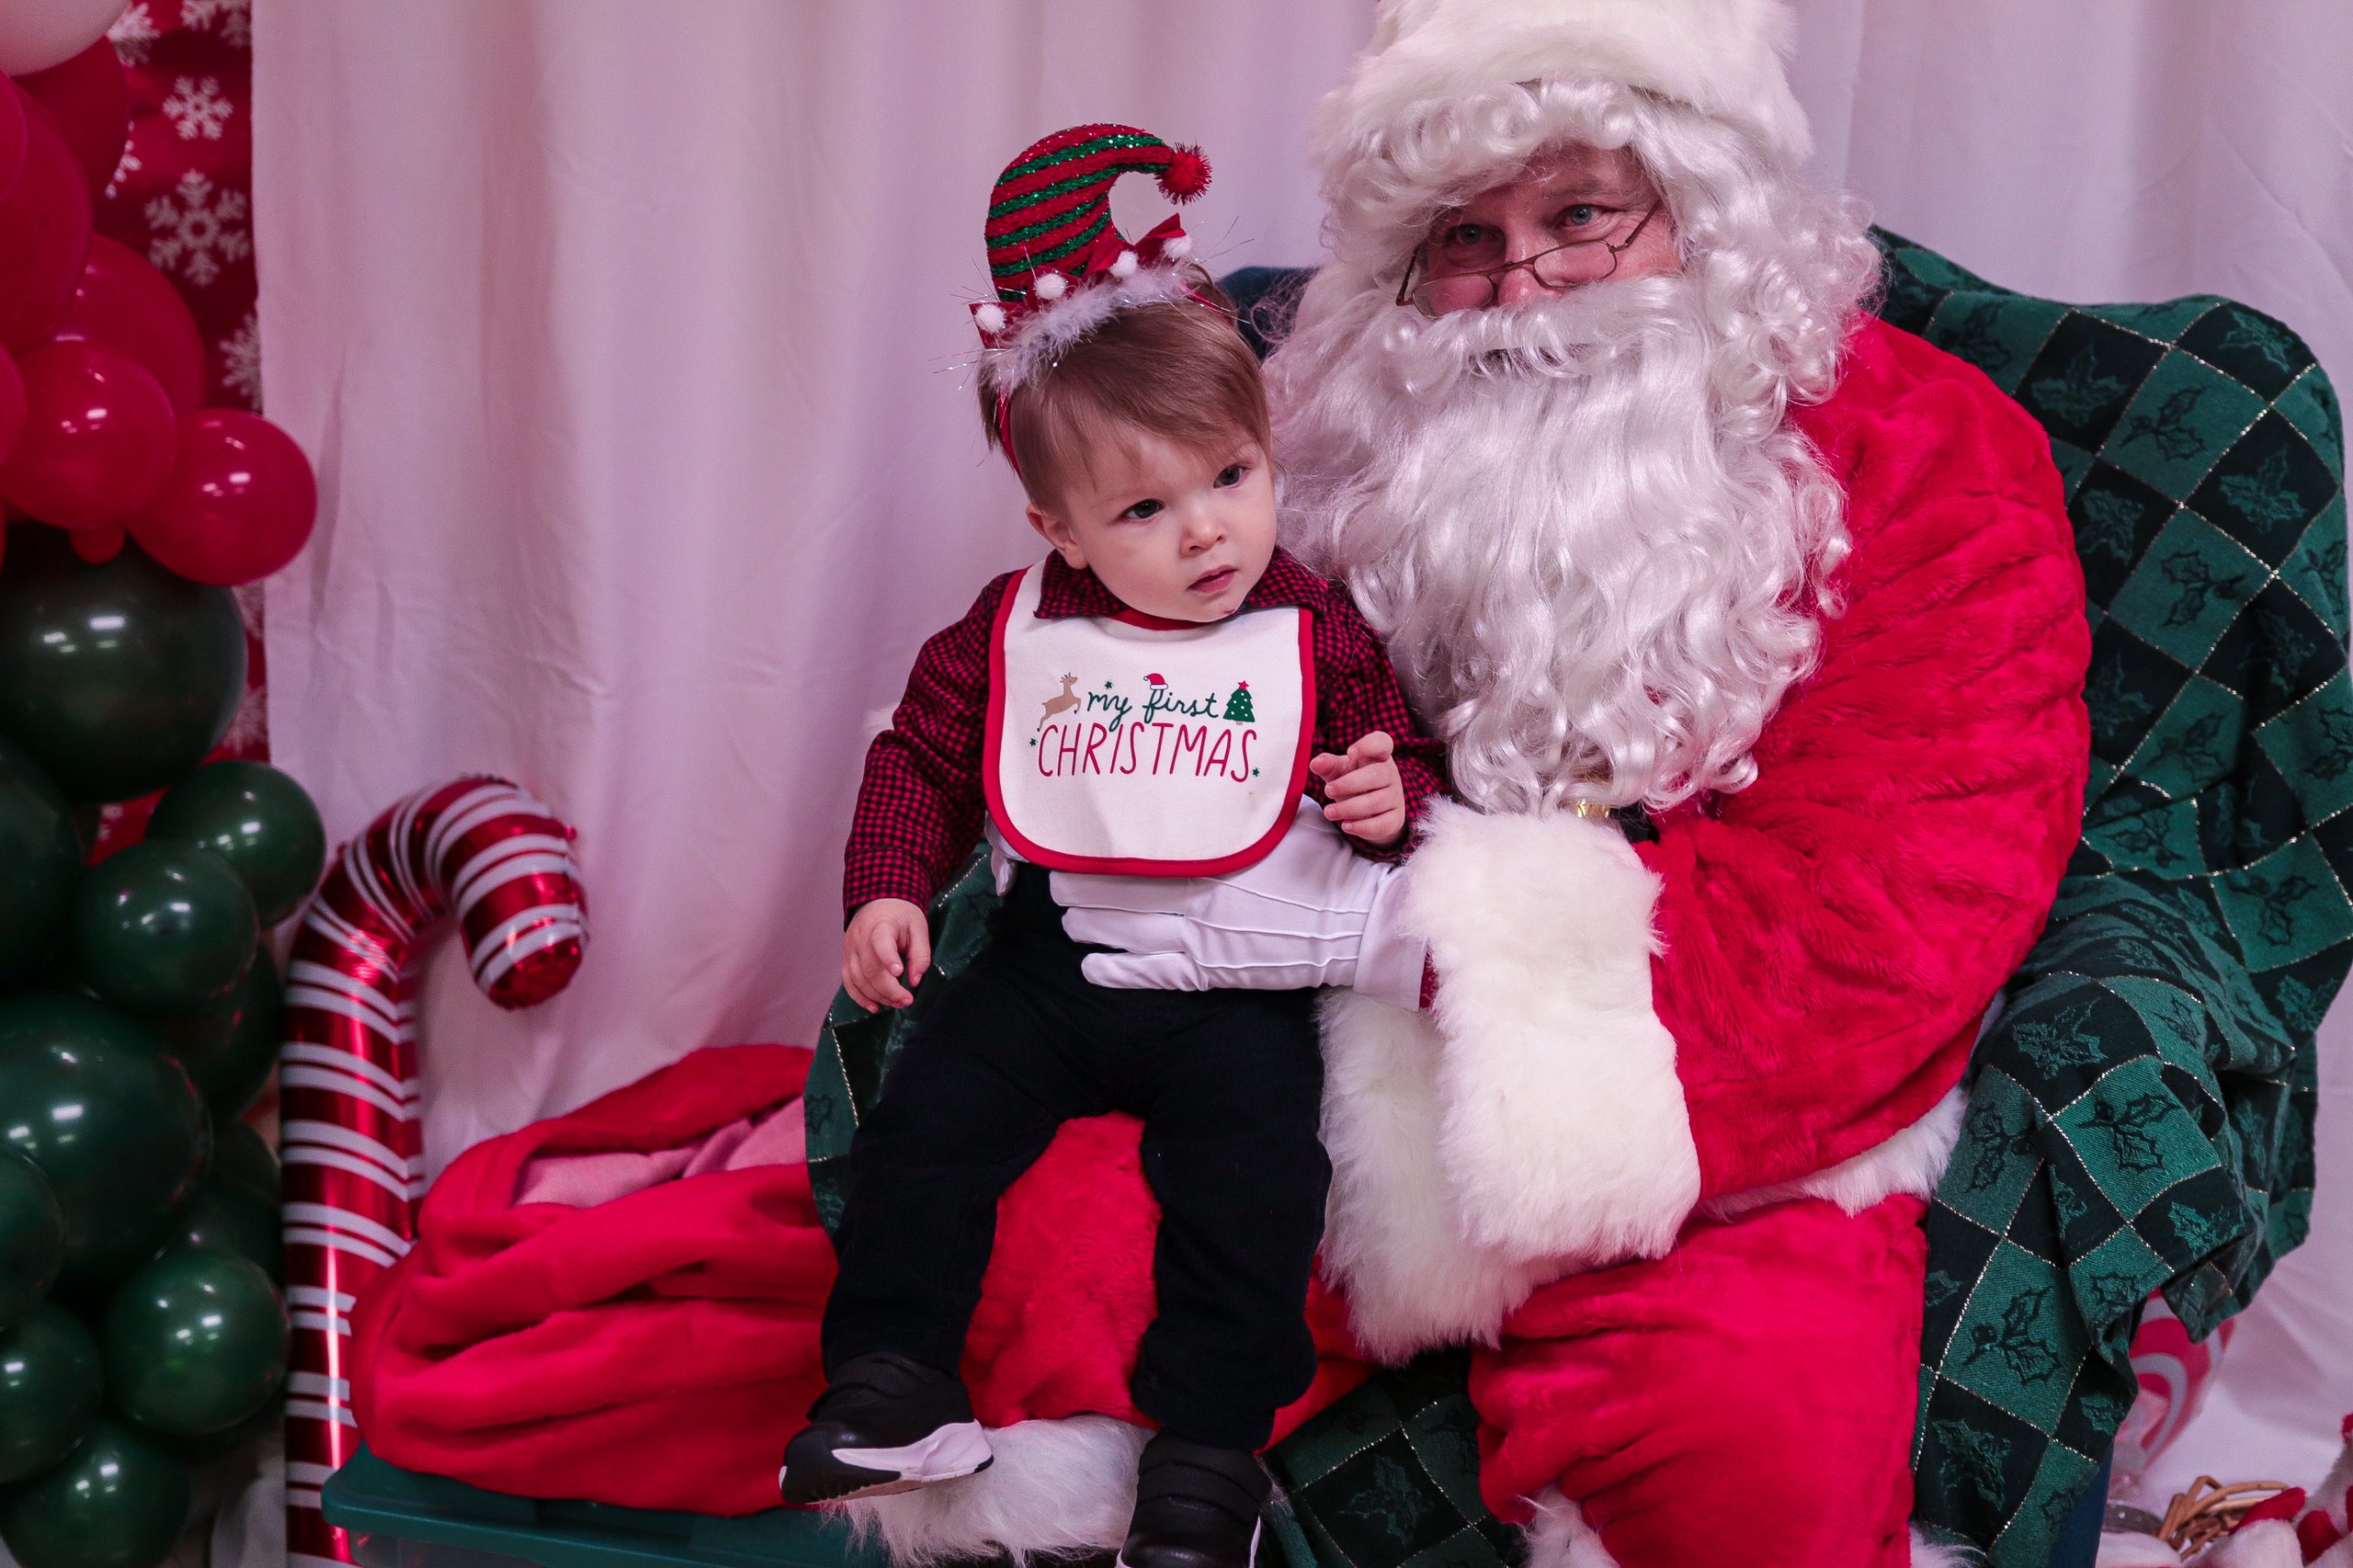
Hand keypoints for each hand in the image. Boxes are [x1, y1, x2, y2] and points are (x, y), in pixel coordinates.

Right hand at [843, 898, 930, 1011]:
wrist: (879, 901)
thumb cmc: (902, 916)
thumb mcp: (919, 928)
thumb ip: (920, 955)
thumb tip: (914, 982)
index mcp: (881, 925)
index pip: (880, 942)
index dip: (888, 958)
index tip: (899, 973)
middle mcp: (860, 937)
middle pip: (870, 969)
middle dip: (889, 990)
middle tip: (907, 1000)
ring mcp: (850, 949)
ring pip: (859, 979)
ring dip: (878, 996)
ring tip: (897, 1003)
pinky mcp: (846, 958)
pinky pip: (848, 982)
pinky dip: (860, 997)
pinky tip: (874, 1006)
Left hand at [1049, 797, 1428, 1007]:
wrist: (1354, 922)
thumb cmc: (1326, 861)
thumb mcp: (1288, 817)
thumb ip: (1249, 802)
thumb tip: (1230, 768)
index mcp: (1214, 855)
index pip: (1142, 851)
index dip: (1101, 850)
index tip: (1075, 841)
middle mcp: (1198, 896)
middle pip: (1121, 890)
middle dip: (1082, 887)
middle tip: (1056, 880)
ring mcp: (1202, 938)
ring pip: (1126, 932)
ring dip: (1090, 926)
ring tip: (1068, 918)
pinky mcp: (1211, 971)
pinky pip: (1152, 974)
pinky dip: (1116, 971)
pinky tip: (1090, 967)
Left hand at [1310, 730, 1406, 846]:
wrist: (1369, 809)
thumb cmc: (1353, 782)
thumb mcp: (1339, 771)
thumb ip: (1328, 765)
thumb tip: (1316, 763)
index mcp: (1377, 756)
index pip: (1382, 743)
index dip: (1368, 745)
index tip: (1350, 753)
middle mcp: (1390, 774)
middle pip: (1376, 775)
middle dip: (1349, 784)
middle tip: (1327, 791)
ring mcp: (1395, 797)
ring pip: (1376, 802)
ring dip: (1349, 808)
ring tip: (1329, 812)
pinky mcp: (1395, 819)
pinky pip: (1382, 824)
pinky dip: (1362, 826)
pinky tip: (1346, 825)